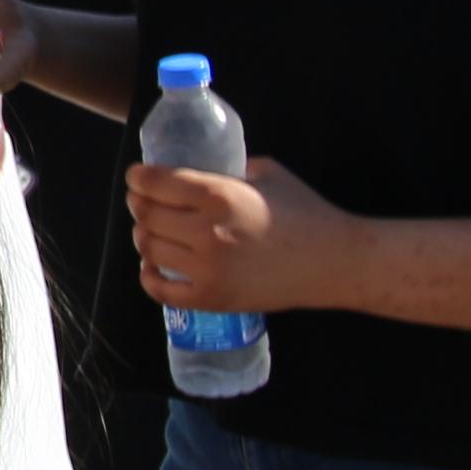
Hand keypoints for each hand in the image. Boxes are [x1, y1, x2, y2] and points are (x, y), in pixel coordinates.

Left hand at [125, 155, 339, 315]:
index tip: (136, 177)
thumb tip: (194, 174)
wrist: (334, 262)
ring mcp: (208, 269)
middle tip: (141, 201)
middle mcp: (208, 231)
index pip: (156, 183)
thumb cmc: (304, 212)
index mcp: (219, 195)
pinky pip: (161, 291)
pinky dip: (149, 277)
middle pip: (147, 216)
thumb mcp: (266, 173)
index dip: (138, 178)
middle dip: (138, 204)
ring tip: (152, 231)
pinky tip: (153, 267)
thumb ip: (228, 171)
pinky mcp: (213, 299)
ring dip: (144, 237)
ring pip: (150, 249)